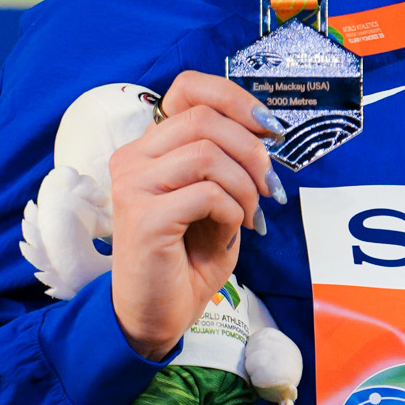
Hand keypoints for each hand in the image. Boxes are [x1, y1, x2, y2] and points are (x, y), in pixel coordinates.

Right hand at [106, 72, 275, 362]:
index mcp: (148, 149)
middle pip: (204, 118)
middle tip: (271, 188)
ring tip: (251, 217)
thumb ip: (229, 167)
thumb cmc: (186, 262)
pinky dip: (232, 211)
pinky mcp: (145, 215)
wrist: (157, 316)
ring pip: (207, 153)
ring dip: (244, 186)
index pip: (188, 89)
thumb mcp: (215, 205)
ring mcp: (133, 184)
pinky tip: (232, 232)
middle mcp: (133, 158)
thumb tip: (266, 137)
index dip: (235, 98)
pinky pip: (208, 193)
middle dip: (252, 150)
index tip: (271, 129)